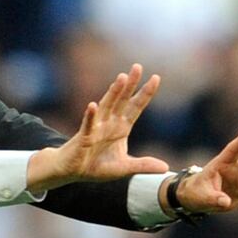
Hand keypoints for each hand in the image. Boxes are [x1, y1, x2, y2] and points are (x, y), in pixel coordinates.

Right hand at [28, 64, 168, 192]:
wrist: (72, 171)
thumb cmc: (95, 166)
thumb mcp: (124, 168)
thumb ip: (143, 165)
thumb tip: (165, 167)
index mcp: (121, 128)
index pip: (135, 107)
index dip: (145, 93)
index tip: (156, 78)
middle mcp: (109, 123)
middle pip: (121, 100)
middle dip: (130, 84)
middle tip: (137, 67)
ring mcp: (96, 128)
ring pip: (106, 106)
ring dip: (113, 92)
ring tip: (121, 78)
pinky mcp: (84, 137)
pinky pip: (88, 125)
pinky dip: (90, 115)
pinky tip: (93, 105)